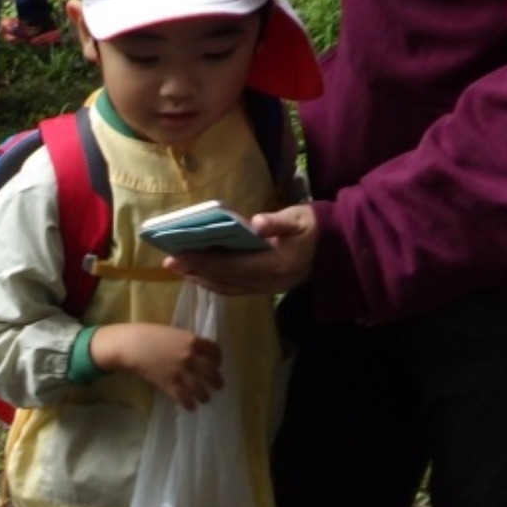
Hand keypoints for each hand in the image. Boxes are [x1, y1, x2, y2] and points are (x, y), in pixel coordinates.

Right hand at [89, 322, 223, 409]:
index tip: (217, 364)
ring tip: (206, 399)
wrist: (130, 345)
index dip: (218, 359)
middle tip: (218, 386)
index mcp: (192, 340)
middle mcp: (190, 357)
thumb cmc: (148, 335)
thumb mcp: (173, 333)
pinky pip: (183, 397)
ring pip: (200, 388)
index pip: (215, 351)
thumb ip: (186, 342)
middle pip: (211, 372)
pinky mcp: (168, 383)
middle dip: (217, 381)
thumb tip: (195, 352)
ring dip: (205, 395)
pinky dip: (189, 404)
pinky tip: (191, 407)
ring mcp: (180, 371)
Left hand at [164, 204, 318, 296]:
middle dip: (195, 271)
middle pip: (224, 280)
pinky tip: (201, 275)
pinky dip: (215, 283)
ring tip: (180, 269)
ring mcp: (266, 288)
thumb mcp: (300, 218)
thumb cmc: (316, 227)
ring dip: (202, 279)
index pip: (231, 266)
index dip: (203, 262)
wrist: (337, 248)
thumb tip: (255, 222)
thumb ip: (277, 222)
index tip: (179, 256)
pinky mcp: (265, 288)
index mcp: (275, 265)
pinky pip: (234, 289)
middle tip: (169, 262)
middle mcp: (268, 282)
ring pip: (227, 287)